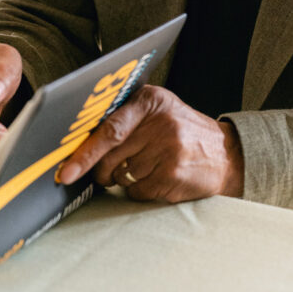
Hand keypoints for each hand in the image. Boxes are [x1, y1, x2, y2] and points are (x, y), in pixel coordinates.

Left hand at [58, 84, 243, 202]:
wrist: (227, 154)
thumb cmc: (183, 132)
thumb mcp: (159, 111)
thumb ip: (125, 117)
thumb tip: (78, 142)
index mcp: (151, 100)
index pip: (109, 128)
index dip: (84, 152)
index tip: (65, 172)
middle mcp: (160, 122)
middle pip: (110, 156)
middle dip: (100, 170)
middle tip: (103, 173)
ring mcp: (169, 149)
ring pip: (121, 176)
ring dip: (124, 179)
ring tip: (146, 167)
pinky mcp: (174, 174)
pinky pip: (137, 191)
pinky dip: (140, 190)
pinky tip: (157, 178)